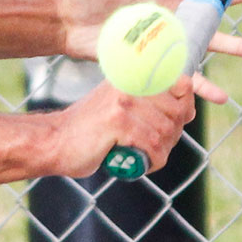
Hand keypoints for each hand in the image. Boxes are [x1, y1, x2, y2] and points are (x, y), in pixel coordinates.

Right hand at [48, 78, 196, 178]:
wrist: (54, 141)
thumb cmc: (90, 130)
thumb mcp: (119, 106)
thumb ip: (148, 103)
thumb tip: (188, 110)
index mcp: (133, 77)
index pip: (181, 83)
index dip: (185, 107)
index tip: (175, 123)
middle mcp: (130, 84)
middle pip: (178, 112)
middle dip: (174, 136)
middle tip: (157, 148)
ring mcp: (124, 102)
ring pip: (166, 131)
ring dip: (162, 151)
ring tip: (148, 158)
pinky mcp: (118, 122)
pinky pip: (152, 144)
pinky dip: (153, 160)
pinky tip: (142, 163)